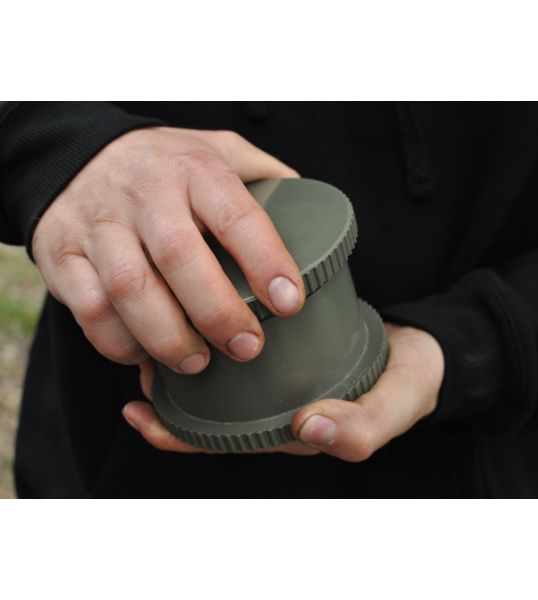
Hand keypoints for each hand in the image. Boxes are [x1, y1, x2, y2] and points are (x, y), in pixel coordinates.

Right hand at [32, 127, 304, 372]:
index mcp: (195, 170)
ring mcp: (99, 224)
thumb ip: (262, 175)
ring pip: (130, 289)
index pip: (236, 216)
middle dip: (217, 312)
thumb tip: (310, 208)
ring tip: (196, 362)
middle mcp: (145, 194)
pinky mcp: (62, 254)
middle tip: (246, 347)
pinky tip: (144, 353)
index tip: (289, 302)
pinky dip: (119, 342)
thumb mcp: (217, 149)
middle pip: (181, 258)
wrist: (75, 155)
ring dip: (167, 337)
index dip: (265, 261)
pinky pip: (89, 309)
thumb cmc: (163, 164)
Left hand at [122, 323, 443, 460]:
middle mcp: (281, 407)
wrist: (424, 348)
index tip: (143, 411)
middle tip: (139, 371)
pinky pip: (245, 349)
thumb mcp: (394, 407)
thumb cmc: (407, 383)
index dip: (181, 435)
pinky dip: (217, 333)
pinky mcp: (290, 348)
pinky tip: (197, 311)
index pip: (228, 441)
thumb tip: (308, 426)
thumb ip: (362, 427)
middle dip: (170, 399)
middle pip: (215, 412)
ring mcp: (283, 378)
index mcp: (294, 430)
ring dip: (187, 364)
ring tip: (152, 343)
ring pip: (224, 379)